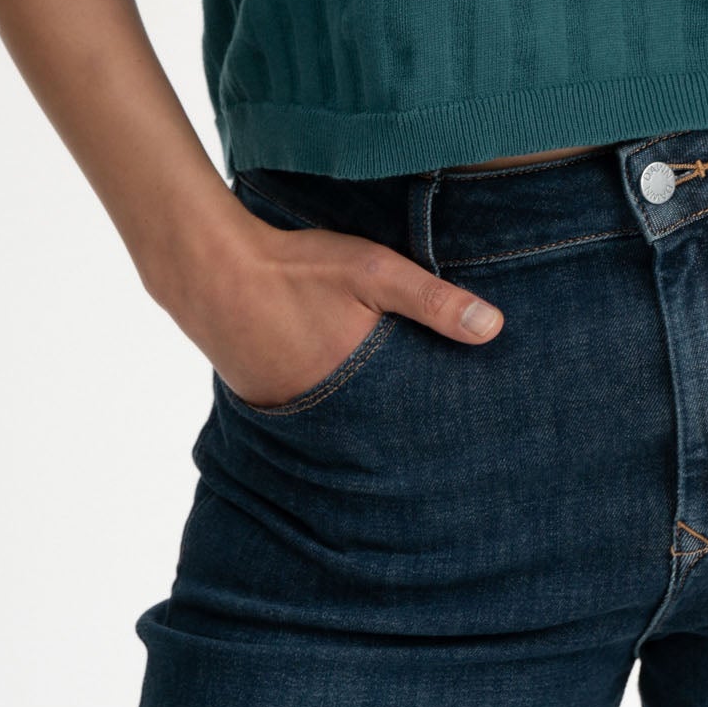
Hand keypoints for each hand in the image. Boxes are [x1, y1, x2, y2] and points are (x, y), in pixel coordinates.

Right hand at [181, 202, 506, 409]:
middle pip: (378, 428)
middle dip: (404, 428)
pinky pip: (309, 409)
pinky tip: (337, 384)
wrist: (212, 270)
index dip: (437, 422)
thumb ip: (433, 301)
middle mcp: (325, 415)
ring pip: (343, 421)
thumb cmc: (299, 269)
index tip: (469, 428)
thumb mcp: (374, 273)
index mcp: (360, 389)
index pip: (411, 421)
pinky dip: (327, 401)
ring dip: (364, 416)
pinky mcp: (264, 399)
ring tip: (393, 413)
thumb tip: (495, 329)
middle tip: (439, 436)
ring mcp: (290, 413)